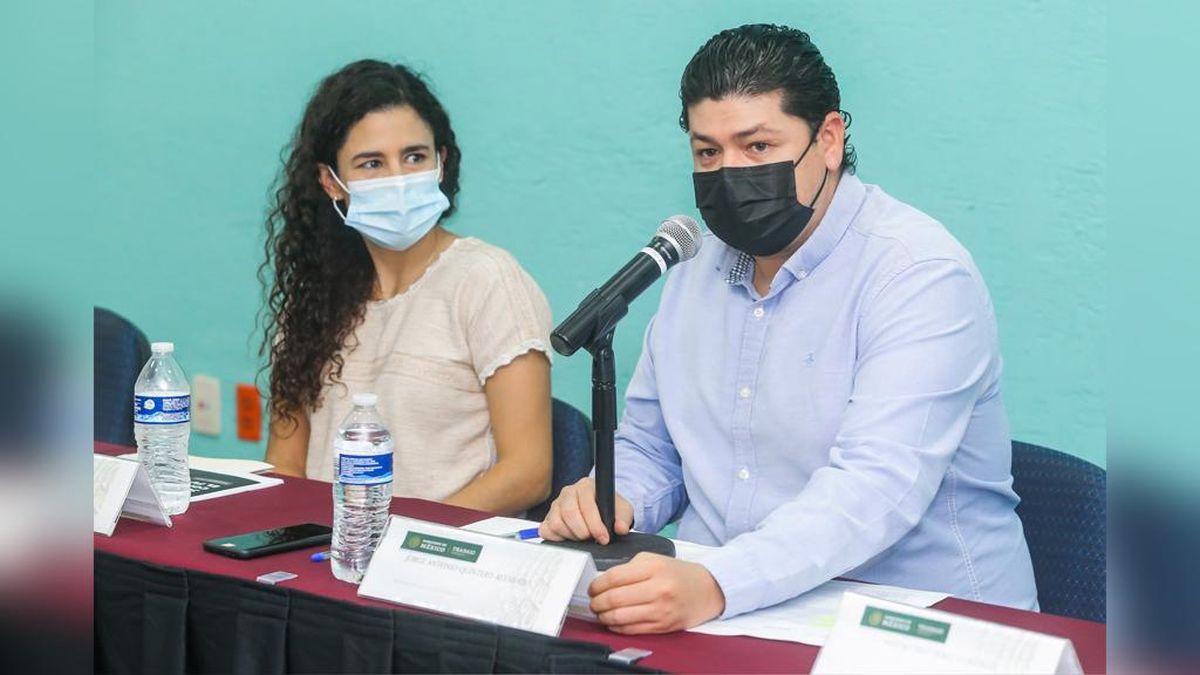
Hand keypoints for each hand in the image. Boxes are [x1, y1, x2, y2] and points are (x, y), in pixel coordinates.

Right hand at [538, 477, 632, 544]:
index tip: (604, 538)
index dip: (595, 525)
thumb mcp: (623, 511)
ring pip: (557, 523)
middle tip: (592, 539)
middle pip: (569, 514)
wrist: (601, 511)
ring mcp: (555, 504)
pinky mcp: (547, 517)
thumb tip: (620, 528)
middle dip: (583, 532)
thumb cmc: (610, 510)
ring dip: (572, 536)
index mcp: (586, 486)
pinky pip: (547, 530)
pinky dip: (558, 538)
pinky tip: (570, 538)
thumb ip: (624, 519)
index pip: (586, 505)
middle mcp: (568, 492)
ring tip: (583, 537)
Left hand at [589, 552, 725, 633]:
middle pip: (614, 598)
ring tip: (600, 612)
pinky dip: (616, 626)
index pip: (614, 577)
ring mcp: (661, 610)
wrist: (707, 590)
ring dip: (603, 616)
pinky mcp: (663, 626)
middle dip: (597, 602)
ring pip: (620, 617)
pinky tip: (612, 621)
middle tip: (593, 602)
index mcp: (654, 568)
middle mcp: (658, 589)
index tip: (592, 588)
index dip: (597, 584)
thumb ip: (630, 567)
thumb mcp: (655, 559)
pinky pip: (631, 629)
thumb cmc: (677, 573)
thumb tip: (604, 581)